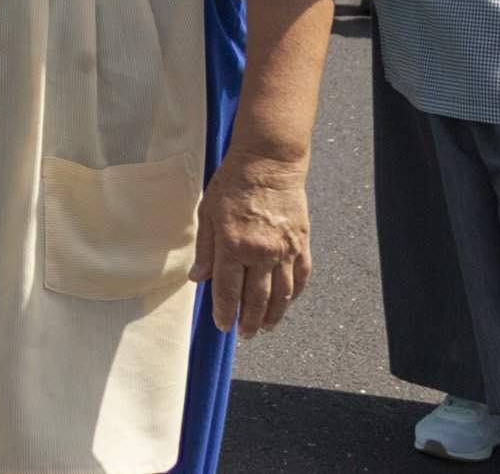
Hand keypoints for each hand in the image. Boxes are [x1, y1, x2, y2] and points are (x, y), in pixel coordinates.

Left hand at [192, 149, 313, 337]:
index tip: (222, 326)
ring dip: (272, 315)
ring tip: (264, 328)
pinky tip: (285, 304)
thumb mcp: (208, 213)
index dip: (224, 312)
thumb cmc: (232, 184)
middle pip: (256, 299)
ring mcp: (285, 250)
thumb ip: (205, 250)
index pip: (227, 290)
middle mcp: (261, 252)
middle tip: (244, 335)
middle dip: (249, 321)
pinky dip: (293, 295)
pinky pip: (300, 278)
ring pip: (281, 294)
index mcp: (233, 245)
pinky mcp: (301, 244)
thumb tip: (198, 279)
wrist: (269, 164)